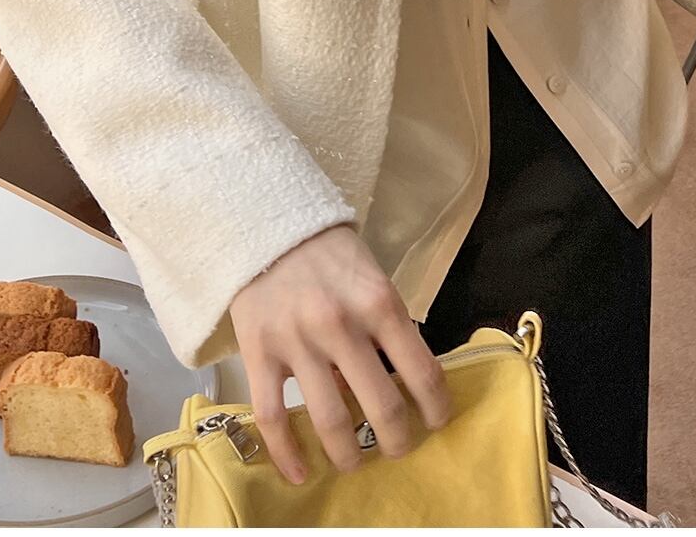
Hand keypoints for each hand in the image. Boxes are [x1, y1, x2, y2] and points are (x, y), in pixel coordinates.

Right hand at [231, 225, 449, 488]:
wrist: (267, 222)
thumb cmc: (329, 254)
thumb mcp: (372, 278)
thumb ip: (387, 328)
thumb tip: (400, 386)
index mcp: (378, 302)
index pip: (422, 372)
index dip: (437, 408)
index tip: (437, 423)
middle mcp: (340, 324)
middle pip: (381, 407)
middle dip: (397, 441)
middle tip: (397, 448)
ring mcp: (297, 341)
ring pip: (331, 421)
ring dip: (349, 455)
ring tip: (355, 462)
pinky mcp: (258, 352)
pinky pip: (272, 417)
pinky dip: (287, 455)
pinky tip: (301, 473)